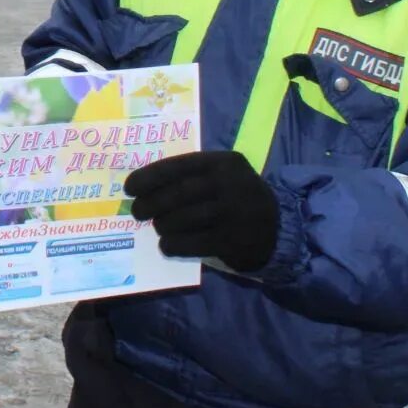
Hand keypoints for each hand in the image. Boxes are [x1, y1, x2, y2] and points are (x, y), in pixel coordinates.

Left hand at [125, 151, 278, 272]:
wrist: (278, 227)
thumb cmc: (238, 198)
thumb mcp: (223, 176)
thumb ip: (193, 176)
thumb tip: (145, 188)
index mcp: (224, 162)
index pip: (179, 165)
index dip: (150, 176)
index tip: (130, 186)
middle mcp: (230, 184)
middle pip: (180, 192)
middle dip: (152, 202)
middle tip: (137, 211)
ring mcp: (233, 213)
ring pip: (185, 218)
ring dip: (163, 223)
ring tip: (156, 226)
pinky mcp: (233, 240)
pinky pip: (195, 243)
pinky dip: (175, 244)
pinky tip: (166, 245)